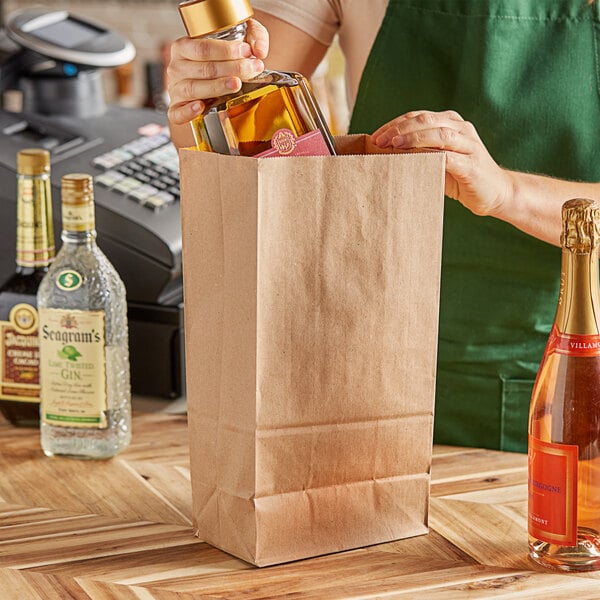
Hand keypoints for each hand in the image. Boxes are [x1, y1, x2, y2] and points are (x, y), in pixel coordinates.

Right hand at [166, 19, 268, 125]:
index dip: (226, 50)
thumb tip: (259, 50)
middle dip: (230, 68)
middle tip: (251, 69)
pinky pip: (178, 113)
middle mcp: (176, 68)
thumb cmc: (223, 60)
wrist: (214, 79)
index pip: (203, 48)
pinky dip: (188, 111)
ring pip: (194, 88)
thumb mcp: (238, 40)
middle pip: (203, 69)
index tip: (246, 51)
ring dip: (216, 87)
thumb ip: (254, 36)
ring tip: (236, 84)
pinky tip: (201, 107)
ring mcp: (175, 90)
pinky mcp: (176, 109)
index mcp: (184, 47)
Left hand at [371, 110, 513, 217]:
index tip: (376, 136)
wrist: (497, 194)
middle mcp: (461, 129)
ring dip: (414, 137)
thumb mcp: (437, 162)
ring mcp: (469, 145)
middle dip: (399, 129)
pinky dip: (431, 155)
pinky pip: (449, 155)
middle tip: (380, 140)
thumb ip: (418, 154)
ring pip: (438, 133)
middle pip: (425, 120)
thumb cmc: (462, 179)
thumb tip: (386, 155)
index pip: (417, 117)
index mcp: (450, 124)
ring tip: (394, 145)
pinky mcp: (472, 164)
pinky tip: (415, 159)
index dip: (395, 124)